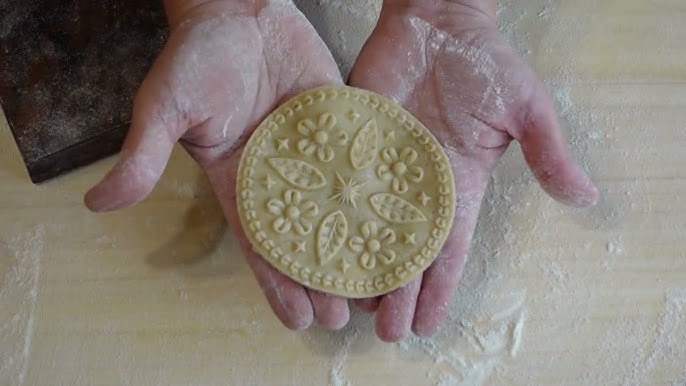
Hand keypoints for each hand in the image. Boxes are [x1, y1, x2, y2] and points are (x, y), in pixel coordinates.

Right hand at [85, 0, 350, 330]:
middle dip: (322, 277)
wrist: (239, 10)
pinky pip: (360, 163)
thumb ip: (142, 155)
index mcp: (240, 182)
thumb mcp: (163, 108)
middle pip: (305, 236)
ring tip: (378, 284)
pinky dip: (377, 191)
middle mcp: (280, 175)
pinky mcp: (338, 126)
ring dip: (356, 245)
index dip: (277, 282)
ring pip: (338, 208)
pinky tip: (399, 220)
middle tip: (345, 315)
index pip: (260, 244)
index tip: (298, 319)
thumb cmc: (197, 57)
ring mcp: (313, 152)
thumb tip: (97, 203)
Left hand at [348, 0, 598, 340]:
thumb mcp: (526, 108)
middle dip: (395, 291)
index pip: (448, 251)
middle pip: (404, 250)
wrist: (437, 22)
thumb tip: (586, 197)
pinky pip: (337, 185)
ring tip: (345, 301)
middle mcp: (415, 186)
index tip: (424, 325)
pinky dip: (328, 215)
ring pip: (366, 227)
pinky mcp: (352, 143)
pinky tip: (314, 244)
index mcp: (457, 187)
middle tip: (382, 331)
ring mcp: (380, 167)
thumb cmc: (484, 62)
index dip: (437, 290)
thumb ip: (548, 152)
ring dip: (358, 264)